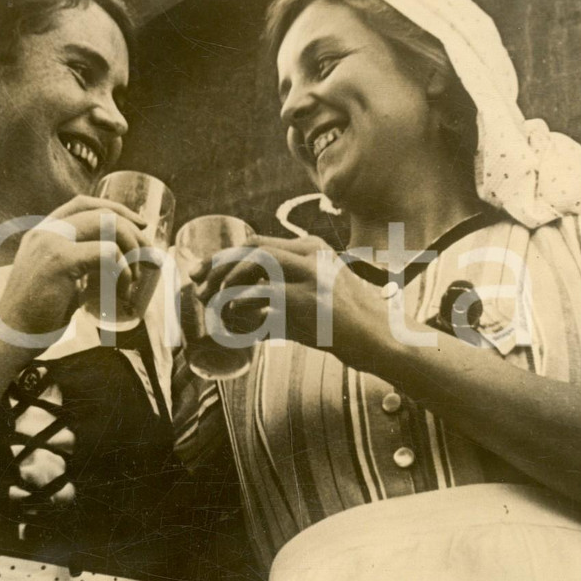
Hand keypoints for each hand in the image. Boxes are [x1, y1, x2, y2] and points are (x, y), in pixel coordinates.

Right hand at [0, 195, 147, 343]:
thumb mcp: (60, 277)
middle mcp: (46, 230)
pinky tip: (123, 288)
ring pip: (108, 225)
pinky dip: (124, 269)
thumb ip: (80, 261)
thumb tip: (119, 259)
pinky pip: (107, 252)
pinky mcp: (59, 261)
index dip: (117, 208)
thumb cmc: (38, 313)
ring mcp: (51, 242)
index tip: (140, 225)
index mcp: (45, 231)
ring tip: (135, 277)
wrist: (12, 336)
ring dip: (132, 249)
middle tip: (149, 258)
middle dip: (134, 233)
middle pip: (103, 212)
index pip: (85, 203)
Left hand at [205, 234, 370, 346]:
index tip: (200, 273)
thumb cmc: (344, 321)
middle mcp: (310, 255)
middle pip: (251, 249)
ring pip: (255, 265)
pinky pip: (262, 298)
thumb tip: (236, 308)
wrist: (381, 337)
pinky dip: (242, 307)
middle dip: (218, 268)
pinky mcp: (308, 301)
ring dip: (227, 285)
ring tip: (216, 306)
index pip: (255, 242)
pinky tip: (235, 320)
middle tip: (199, 290)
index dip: (222, 257)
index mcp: (310, 248)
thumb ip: (280, 292)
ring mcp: (310, 276)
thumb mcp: (314, 292)